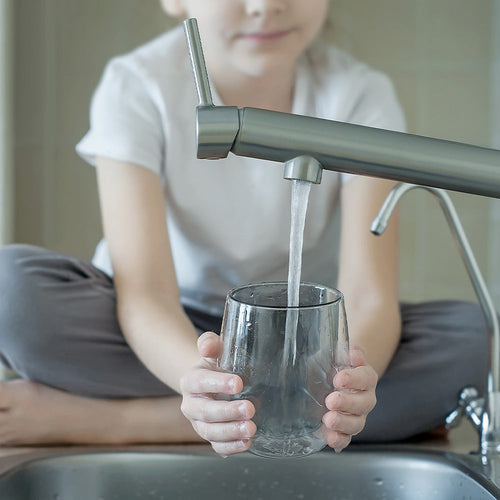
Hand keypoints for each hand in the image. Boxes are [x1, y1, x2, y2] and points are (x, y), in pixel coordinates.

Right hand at [180, 332, 255, 455]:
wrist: (213, 382)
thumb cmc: (216, 363)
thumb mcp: (214, 349)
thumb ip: (210, 343)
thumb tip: (208, 345)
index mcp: (190, 381)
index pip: (200, 382)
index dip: (217, 383)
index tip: (238, 383)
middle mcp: (191, 405)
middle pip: (205, 412)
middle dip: (228, 412)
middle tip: (249, 408)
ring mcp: (200, 424)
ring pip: (211, 432)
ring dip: (231, 432)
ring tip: (250, 428)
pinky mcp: (211, 437)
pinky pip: (217, 447)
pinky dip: (230, 447)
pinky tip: (246, 443)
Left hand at [321, 346, 377, 451]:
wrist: (322, 379)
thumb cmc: (330, 363)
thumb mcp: (332, 353)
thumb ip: (342, 350)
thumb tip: (353, 352)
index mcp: (364, 377)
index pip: (366, 378)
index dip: (354, 379)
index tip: (339, 379)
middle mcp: (364, 398)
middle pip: (364, 403)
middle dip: (348, 403)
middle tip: (331, 400)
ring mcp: (355, 416)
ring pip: (357, 423)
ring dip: (344, 423)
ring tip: (328, 419)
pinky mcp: (343, 430)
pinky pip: (346, 439)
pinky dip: (340, 440)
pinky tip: (330, 438)